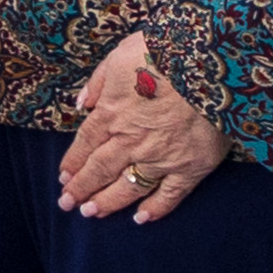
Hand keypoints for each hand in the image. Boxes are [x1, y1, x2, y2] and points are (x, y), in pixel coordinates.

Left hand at [57, 32, 226, 222]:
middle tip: (67, 205)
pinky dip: (156, 209)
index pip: (85, 145)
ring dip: (108, 202)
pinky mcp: (191, 166)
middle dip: (81, 190)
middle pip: (100, 170)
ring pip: (129, 187)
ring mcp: (161, 157)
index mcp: (111, 114)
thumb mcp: (118, 57)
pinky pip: (170, 194)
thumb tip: (82, 104)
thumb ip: (98, 83)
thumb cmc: (164, 53)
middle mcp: (131, 141)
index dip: (73, 164)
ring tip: (91, 214)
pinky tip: (141, 219)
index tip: (63, 178)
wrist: (209, 63)